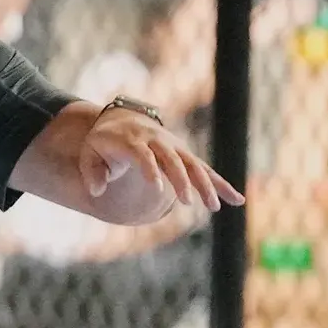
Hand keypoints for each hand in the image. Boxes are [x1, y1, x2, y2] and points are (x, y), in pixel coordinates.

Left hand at [80, 106, 243, 213]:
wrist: (123, 120)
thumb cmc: (104, 142)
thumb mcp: (90, 152)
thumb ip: (92, 172)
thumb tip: (96, 191)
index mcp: (132, 140)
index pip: (143, 155)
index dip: (150, 169)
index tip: (157, 187)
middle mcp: (157, 141)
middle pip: (172, 160)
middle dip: (181, 180)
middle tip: (187, 202)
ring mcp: (174, 147)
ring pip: (193, 165)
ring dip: (205, 184)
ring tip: (214, 207)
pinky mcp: (184, 155)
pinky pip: (204, 169)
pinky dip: (220, 183)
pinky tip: (237, 200)